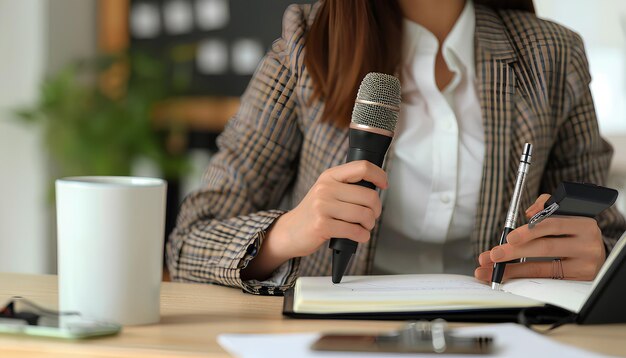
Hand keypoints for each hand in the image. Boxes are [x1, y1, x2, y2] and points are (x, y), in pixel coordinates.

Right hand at [241, 161, 385, 279]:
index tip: (384, 184)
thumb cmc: (314, 212)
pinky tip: (359, 236)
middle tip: (372, 216)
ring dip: (369, 225)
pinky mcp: (322, 225)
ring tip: (364, 227)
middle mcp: (325, 188)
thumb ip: (347, 186)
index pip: (362, 167)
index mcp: (329, 176)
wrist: (289, 231)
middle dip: (376, 210)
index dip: (379, 175)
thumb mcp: (326, 191)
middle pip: (369, 196)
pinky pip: (354, 231)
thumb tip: (376, 187)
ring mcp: (322, 206)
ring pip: (364, 215)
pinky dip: (362, 236)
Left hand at [474, 194, 605, 281]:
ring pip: (544, 267)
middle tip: (494, 254)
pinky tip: (510, 275)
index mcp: (583, 224)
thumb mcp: (565, 211)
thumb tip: (530, 214)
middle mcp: (587, 244)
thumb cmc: (573, 228)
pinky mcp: (578, 279)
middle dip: (515, 251)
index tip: (509, 237)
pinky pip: (547, 278)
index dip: (529, 231)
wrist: (596, 249)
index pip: (552, 225)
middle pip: (545, 248)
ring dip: (514, 269)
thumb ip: (545, 205)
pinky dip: (525, 277)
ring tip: (494, 268)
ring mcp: (584, 264)